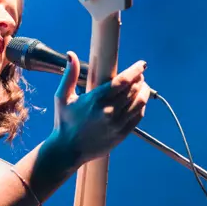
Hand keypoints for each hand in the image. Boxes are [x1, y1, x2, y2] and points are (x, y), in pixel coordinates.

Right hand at [48, 52, 149, 167]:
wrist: (68, 150)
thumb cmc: (64, 122)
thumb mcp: (62, 97)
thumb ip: (68, 75)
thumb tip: (71, 54)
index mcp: (95, 100)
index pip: (123, 81)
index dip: (135, 71)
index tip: (141, 65)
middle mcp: (109, 112)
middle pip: (134, 90)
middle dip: (140, 80)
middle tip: (139, 75)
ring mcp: (117, 124)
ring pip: (139, 103)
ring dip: (144, 92)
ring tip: (142, 86)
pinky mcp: (122, 134)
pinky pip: (138, 116)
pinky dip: (141, 106)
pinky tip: (138, 101)